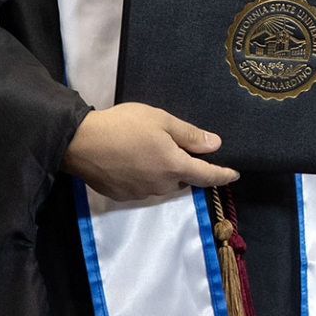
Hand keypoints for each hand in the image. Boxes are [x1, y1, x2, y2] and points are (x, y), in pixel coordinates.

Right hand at [62, 103, 238, 201]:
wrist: (81, 143)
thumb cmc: (124, 126)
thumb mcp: (161, 121)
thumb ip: (190, 135)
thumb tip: (216, 145)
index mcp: (174, 166)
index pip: (207, 175)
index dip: (223, 175)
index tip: (234, 174)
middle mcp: (161, 185)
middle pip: (183, 178)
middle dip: (186, 166)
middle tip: (177, 146)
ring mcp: (141, 193)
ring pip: (163, 183)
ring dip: (164, 171)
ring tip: (151, 150)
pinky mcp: (123, 195)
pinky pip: (144, 187)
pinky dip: (145, 176)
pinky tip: (133, 161)